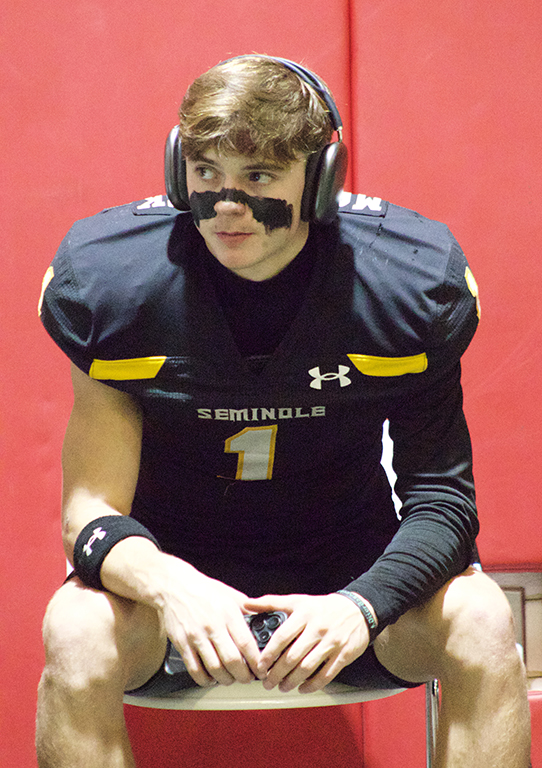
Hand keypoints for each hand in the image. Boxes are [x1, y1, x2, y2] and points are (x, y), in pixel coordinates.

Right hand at [156, 555, 260, 686]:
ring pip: (214, 669)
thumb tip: (262, 621)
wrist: (174, 586)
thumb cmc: (203, 590)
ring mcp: (196, 636)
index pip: (247, 644)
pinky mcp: (182, 643)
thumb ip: (246, 609)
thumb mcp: (229, 594)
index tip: (260, 669)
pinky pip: (194, 670)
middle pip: (232, 661)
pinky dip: (205, 679)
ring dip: (226, 679)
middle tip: (247, 678)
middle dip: (244, 676)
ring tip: (231, 678)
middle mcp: (213, 625)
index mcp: (228, 613)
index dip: (256, 662)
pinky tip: (211, 677)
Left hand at [244, 593, 370, 692]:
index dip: (269, 654)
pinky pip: (326, 674)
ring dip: (292, 681)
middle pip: (293, 656)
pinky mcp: (344, 654)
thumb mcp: (298, 600)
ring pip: (308, 667)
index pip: (282, 636)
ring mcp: (332, 642)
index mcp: (304, 614)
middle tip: (267, 682)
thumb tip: (248, 604)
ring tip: (282, 687)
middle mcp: (318, 628)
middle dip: (277, 673)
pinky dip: (313, 685)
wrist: (358, 609)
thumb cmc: (323, 607)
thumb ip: (272, 603)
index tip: (259, 665)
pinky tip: (303, 688)